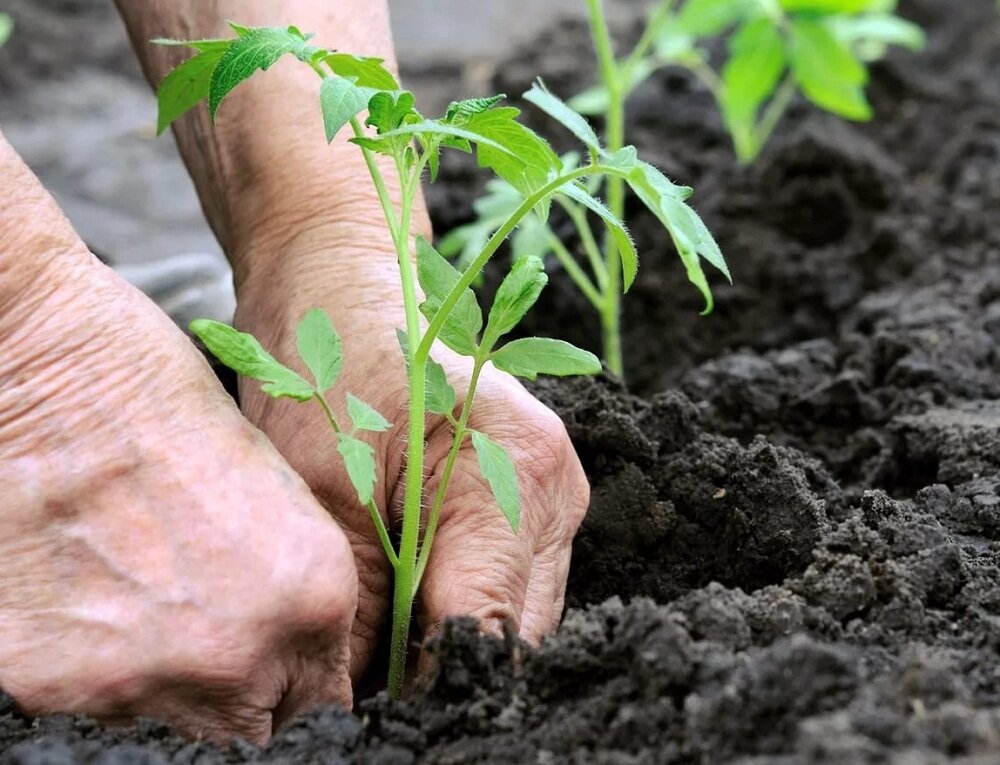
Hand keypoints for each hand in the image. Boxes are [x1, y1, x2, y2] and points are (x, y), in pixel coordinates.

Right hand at [0, 135, 356, 743]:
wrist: (49, 366)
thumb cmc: (162, 401)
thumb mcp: (272, 494)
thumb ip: (290, 592)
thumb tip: (285, 656)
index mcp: (312, 595)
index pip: (323, 705)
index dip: (297, 692)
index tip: (278, 682)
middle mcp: (239, 652)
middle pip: (254, 733)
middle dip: (244, 704)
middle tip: (212, 653)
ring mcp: (141, 676)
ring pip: (176, 732)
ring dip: (170, 694)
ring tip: (145, 620)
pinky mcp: (50, 682)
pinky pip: (95, 714)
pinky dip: (99, 679)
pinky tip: (92, 616)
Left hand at [234, 225, 589, 680]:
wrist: (343, 286)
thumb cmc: (327, 366)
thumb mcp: (324, 495)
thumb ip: (358, 612)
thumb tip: (359, 706)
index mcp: (517, 474)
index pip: (488, 632)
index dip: (428, 690)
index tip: (370, 717)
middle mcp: (556, 488)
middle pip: (516, 636)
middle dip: (442, 673)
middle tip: (366, 688)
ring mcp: (555, 494)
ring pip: (517, 617)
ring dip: (452, 642)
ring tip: (380, 645)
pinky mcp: (535, 499)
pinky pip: (509, 584)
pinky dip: (459, 607)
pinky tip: (407, 604)